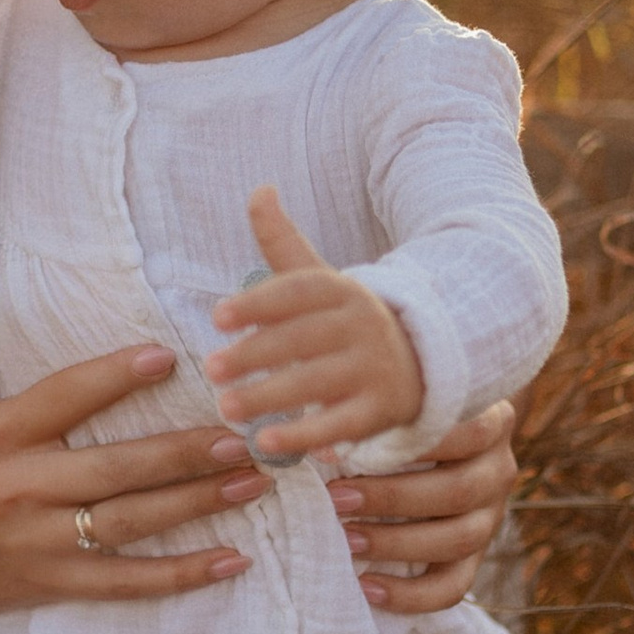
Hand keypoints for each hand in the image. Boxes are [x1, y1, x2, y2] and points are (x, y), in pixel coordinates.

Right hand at [0, 281, 275, 615]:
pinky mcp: (58, 583)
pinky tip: (233, 559)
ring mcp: (40, 542)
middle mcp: (18, 488)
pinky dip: (183, 575)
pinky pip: (128, 582)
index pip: (63, 398)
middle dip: (181, 452)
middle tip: (241, 435)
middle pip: (112, 467)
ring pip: (130, 522)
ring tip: (252, 482)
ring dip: (196, 503)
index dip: (113, 377)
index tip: (167, 357)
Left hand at [206, 185, 423, 459]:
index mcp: (342, 290)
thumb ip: (282, 241)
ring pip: (318, 382)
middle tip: (211, 368)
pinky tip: (266, 445)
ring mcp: (373, 369)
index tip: (218, 316)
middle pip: (303, 339)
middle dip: (256, 354)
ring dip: (271, 396)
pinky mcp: (380, 410)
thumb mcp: (319, 280)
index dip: (259, 301)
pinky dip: (305, 436)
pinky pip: (340, 425)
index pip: (299, 292)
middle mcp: (361, 325)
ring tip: (227, 407)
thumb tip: (259, 188)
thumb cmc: (346, 320)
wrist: (422, 360)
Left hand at [328, 399, 518, 614]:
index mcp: (491, 423)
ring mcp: (491, 518)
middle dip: (391, 498)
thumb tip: (322, 440)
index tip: (352, 448)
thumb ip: (384, 413)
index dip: (411, 444)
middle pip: (458, 491)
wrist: (454, 437)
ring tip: (347, 540)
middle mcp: (498, 471)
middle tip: (336, 498)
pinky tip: (367, 587)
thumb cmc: (415, 413)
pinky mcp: (476, 557)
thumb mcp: (410, 399)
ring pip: (458, 539)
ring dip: (396, 543)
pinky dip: (410, 595)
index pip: (464, 434)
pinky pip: (453, 587)